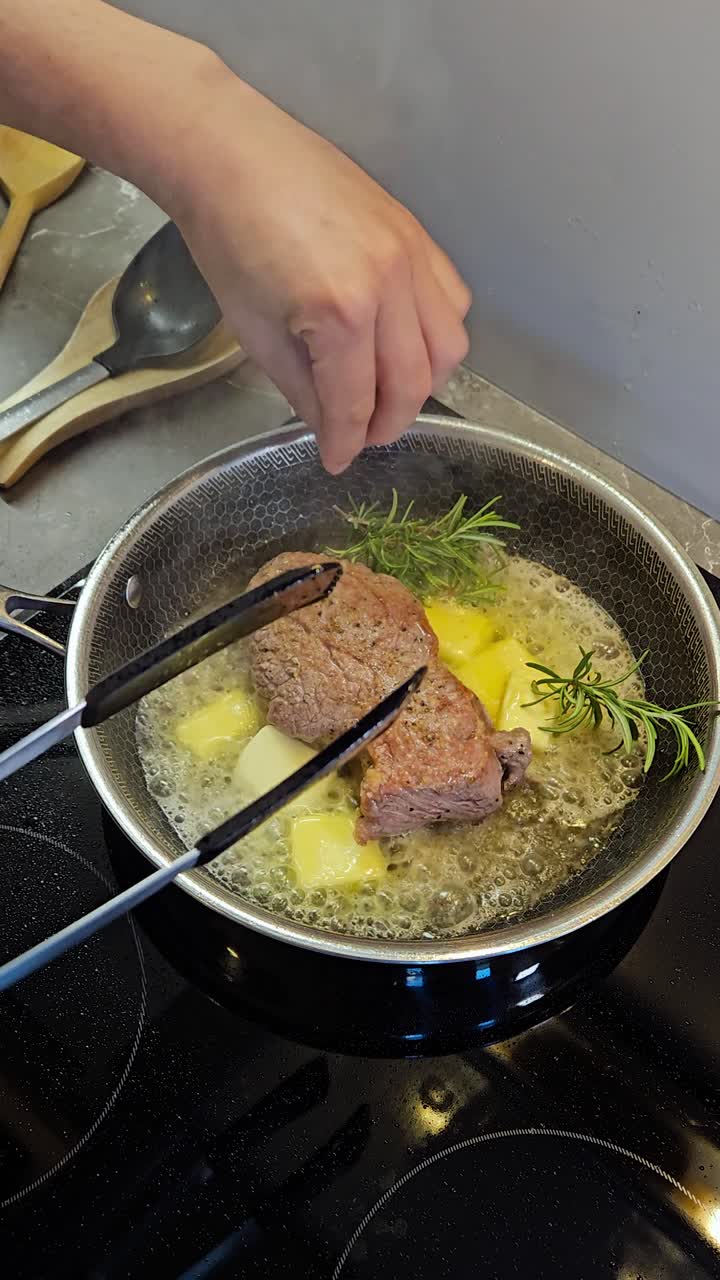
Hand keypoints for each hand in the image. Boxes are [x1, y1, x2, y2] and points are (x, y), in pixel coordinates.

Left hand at [169, 73, 470, 472]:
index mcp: (340, 315)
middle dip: (388, 423)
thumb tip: (333, 429)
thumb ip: (304, 392)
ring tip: (387, 392)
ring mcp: (411, 256)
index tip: (337, 462)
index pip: (358, 404)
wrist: (231, 156)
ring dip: (422, 383)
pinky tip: (404, 342)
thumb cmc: (229, 243)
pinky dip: (437, 334)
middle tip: (362, 436)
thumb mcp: (257, 335)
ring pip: (448, 347)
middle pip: (412, 383)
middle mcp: (389, 286)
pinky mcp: (417, 235)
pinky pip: (453, 301)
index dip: (347, 445)